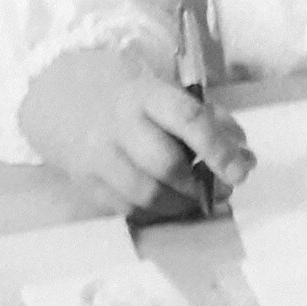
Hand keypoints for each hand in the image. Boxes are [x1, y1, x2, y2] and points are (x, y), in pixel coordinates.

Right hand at [17, 47, 256, 221]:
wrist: (62, 100)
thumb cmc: (131, 98)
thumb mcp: (167, 92)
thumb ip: (210, 121)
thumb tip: (244, 157)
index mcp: (146, 94)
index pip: (187, 120)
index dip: (218, 148)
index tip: (241, 171)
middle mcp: (118, 125)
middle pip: (165, 165)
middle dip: (199, 185)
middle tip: (220, 189)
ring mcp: (98, 158)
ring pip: (147, 195)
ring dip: (181, 204)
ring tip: (195, 198)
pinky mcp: (86, 184)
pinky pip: (128, 210)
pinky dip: (157, 212)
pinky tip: (168, 202)